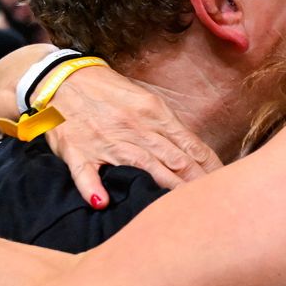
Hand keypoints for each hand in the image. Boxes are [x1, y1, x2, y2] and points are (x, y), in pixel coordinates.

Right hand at [45, 65, 222, 205]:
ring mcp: (106, 141)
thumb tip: (195, 153)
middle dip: (197, 182)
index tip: (225, 183)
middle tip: (214, 202)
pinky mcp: (77, 151)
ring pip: (141, 166)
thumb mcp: (144, 102)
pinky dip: (92, 188)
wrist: (61, 79)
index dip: (209, 166)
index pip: (190, 145)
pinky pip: (85, 172)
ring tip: (179, 207)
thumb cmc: (107, 92)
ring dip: (163, 187)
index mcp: (154, 114)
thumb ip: (167, 127)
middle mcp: (135, 128)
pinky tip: (102, 202)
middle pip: (173, 159)